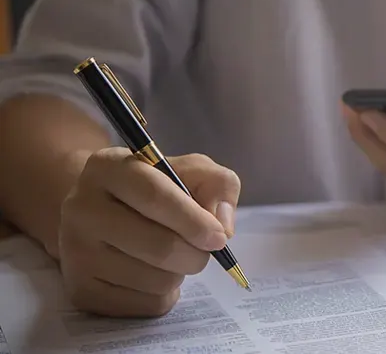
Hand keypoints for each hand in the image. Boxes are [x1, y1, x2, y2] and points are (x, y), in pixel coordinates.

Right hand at [58, 148, 240, 316]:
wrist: (103, 213)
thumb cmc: (155, 187)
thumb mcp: (191, 169)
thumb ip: (218, 185)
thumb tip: (222, 227)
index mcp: (107, 167)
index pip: (154, 196)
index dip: (194, 220)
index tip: (219, 238)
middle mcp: (82, 207)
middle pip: (157, 246)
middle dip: (196, 254)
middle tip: (207, 250)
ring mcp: (75, 252)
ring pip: (154, 280)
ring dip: (180, 273)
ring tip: (174, 255)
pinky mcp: (80, 290)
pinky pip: (144, 305)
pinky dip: (165, 294)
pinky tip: (155, 272)